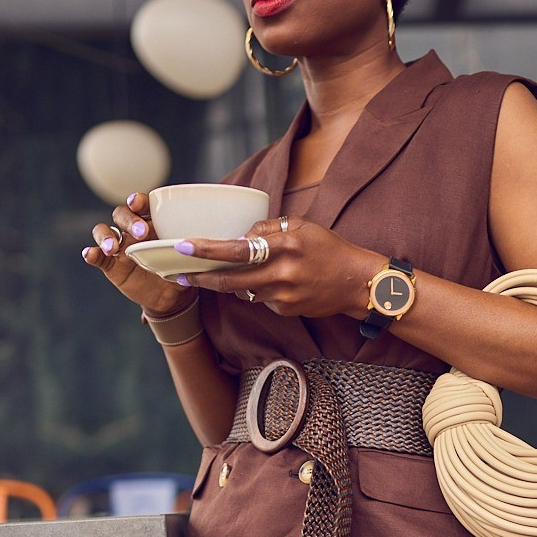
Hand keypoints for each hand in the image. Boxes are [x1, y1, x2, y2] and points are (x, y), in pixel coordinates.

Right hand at [81, 191, 194, 315]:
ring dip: (106, 237)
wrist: (170, 296)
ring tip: (113, 248)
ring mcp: (120, 247)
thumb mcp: (186, 257)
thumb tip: (194, 248)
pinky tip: (91, 254)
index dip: (137, 201)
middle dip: (129, 220)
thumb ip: (187, 249)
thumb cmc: (179, 268)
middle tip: (141, 233)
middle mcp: (132, 231)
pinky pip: (98, 257)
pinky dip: (92, 254)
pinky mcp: (111, 265)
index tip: (138, 203)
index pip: (141, 205)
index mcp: (151, 222)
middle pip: (121, 214)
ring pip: (103, 231)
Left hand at [173, 216, 381, 318]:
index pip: (237, 249)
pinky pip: (261, 299)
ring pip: (244, 289)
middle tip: (180, 274)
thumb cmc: (328, 248)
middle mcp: (282, 273)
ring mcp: (283, 295)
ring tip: (234, 272)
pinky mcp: (286, 310)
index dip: (207, 250)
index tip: (184, 247)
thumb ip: (267, 228)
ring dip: (233, 281)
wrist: (357, 282)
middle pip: (230, 279)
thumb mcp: (301, 225)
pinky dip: (260, 289)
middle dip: (202, 278)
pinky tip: (277, 282)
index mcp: (284, 246)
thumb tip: (239, 235)